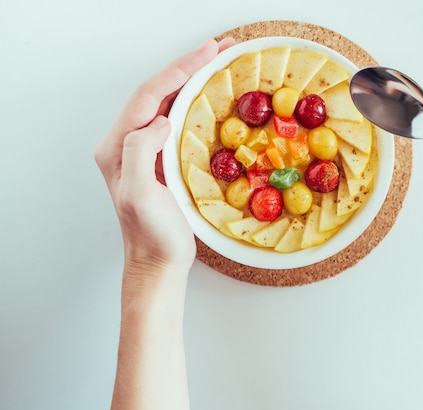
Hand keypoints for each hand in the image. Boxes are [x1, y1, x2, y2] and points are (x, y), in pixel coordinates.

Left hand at [97, 38, 236, 409]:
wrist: (158, 263)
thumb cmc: (152, 237)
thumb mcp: (141, 197)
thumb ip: (141, 153)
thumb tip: (162, 120)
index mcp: (118, 147)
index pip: (148, 96)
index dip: (179, 71)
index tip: (208, 53)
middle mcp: (128, 143)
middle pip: (159, 93)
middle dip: (189, 67)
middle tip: (221, 50)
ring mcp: (146, 150)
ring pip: (169, 103)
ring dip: (194, 81)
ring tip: (220, 64)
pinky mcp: (163, 158)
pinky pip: (179, 121)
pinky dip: (197, 103)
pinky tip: (214, 97)